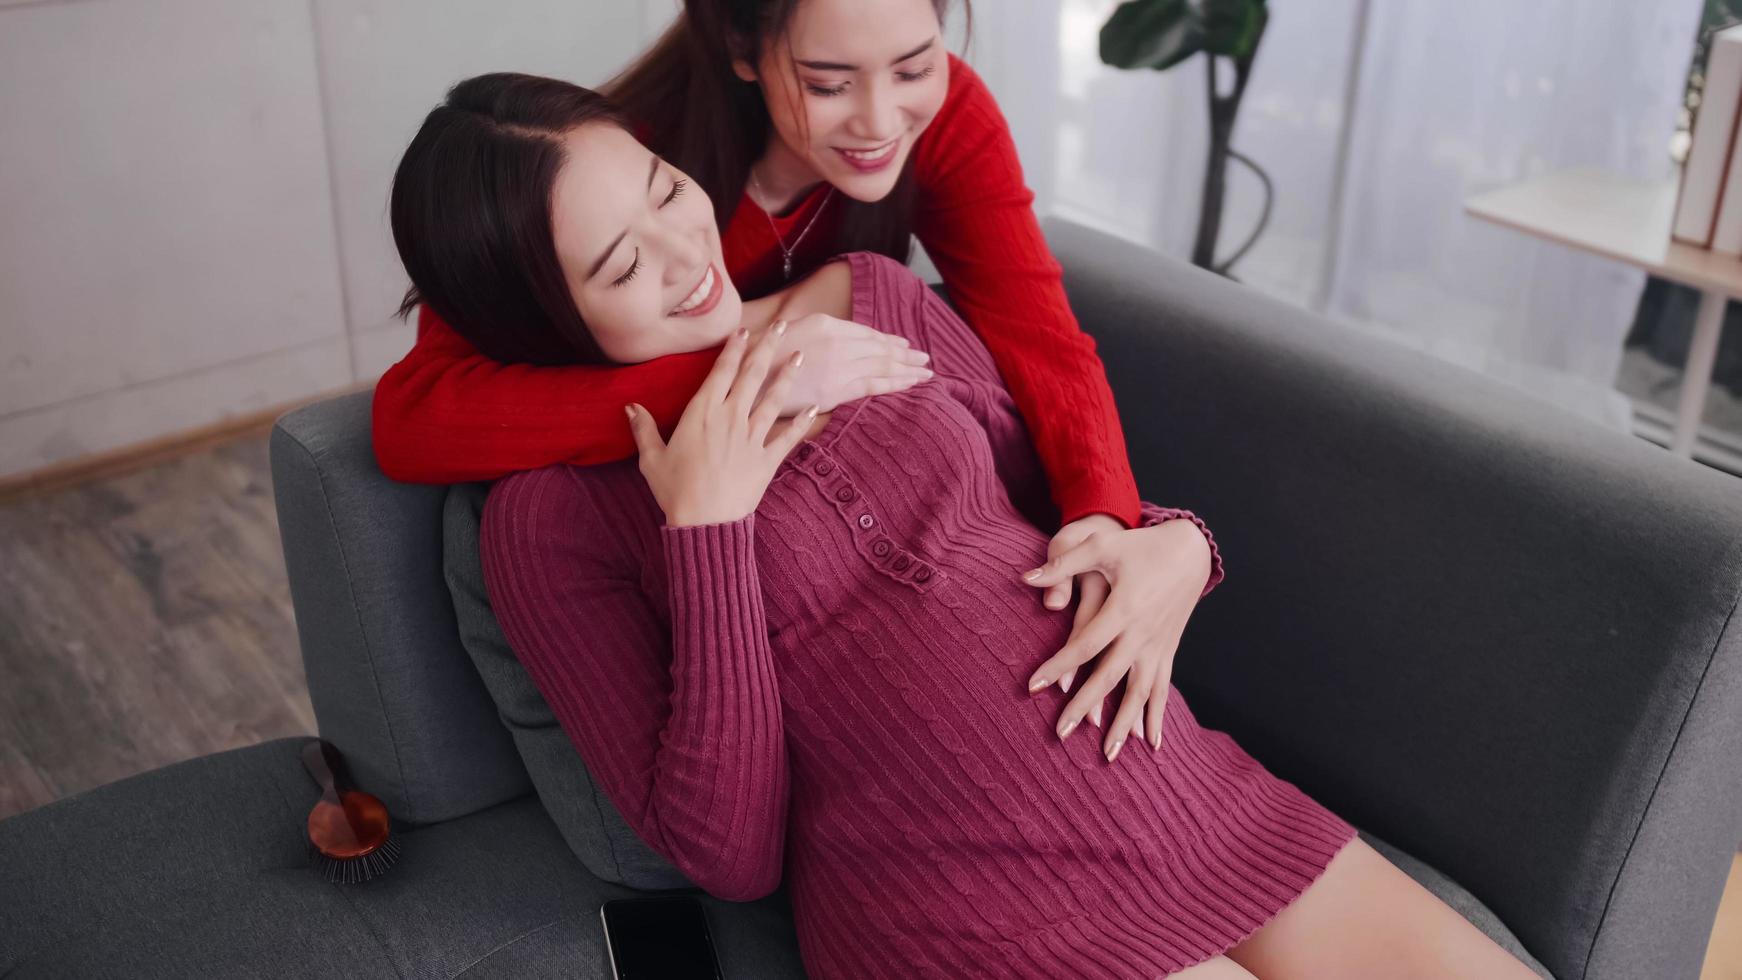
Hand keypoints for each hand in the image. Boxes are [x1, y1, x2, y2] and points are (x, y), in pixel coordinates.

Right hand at [626, 323, 816, 527]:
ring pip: (774, 398)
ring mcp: (752, 437)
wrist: (704, 522)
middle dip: (768, 347)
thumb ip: (644, 429)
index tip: (745, 331)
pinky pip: (789, 436)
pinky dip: (803, 422)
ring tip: (801, 355)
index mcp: (702, 412)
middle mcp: (731, 417)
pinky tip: (816, 407)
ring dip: (788, 375)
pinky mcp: (767, 459)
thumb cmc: (674, 490)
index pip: (722, 371)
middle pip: (753, 375)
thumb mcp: (652, 458)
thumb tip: (630, 406)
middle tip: (782, 325)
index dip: (734, 349)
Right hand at [758, 313, 931, 413]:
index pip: (866, 333)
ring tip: (925, 370)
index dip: (888, 340)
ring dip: (907, 368)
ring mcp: (839, 366)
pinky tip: (911, 383)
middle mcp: (837, 342)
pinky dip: (895, 383)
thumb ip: (816, 332)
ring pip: (882, 366)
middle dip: (904, 354)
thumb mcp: (788, 329)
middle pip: (879, 349)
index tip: (903, 344)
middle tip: (924, 358)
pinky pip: (873, 385)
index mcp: (826, 324)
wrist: (745, 379)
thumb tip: (834, 339)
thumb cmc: (761, 356)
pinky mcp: (836, 390)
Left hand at [1020, 519, 1211, 762]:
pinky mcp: (1169, 650)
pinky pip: (1162, 689)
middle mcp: (1142, 632)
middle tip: (1060, 734)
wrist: (1190, 550)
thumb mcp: (1102, 545)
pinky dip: (1155, 716)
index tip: (1032, 686)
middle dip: (1085, 706)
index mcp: (1124, 608)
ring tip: (1107, 755)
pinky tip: (1150, 744)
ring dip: (1123, 724)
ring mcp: (1158, 645)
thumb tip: (1024, 578)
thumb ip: (1064, 564)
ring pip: (1139, 691)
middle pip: (1109, 676)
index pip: (1085, 644)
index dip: (1058, 665)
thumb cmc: (1140, 546)